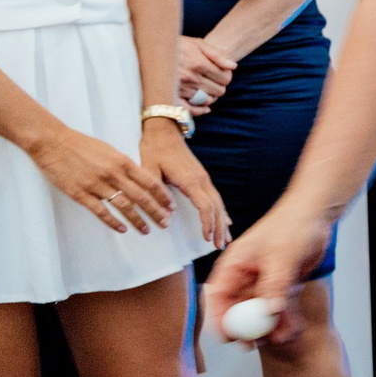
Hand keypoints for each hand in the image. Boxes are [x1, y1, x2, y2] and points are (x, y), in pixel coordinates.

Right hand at [24, 122, 171, 233]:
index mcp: (122, 161)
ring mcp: (96, 184)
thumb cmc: (81, 145)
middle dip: (155, 212)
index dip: (162, 196)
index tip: (170, 206)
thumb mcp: (109, 150)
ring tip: (147, 230)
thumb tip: (138, 179)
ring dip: (137, 220)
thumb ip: (124, 165)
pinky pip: (100, 211)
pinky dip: (113, 222)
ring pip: (123, 206)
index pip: (149, 182)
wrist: (52, 142)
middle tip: (165, 223)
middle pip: (140, 197)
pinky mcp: (79, 193)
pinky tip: (122, 229)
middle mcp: (113, 173)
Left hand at [139, 118, 228, 245]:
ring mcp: (204, 178)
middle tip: (220, 246)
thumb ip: (156, 192)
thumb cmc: (154, 149)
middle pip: (216, 207)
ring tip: (226, 239)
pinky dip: (221, 211)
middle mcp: (201, 179)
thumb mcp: (149, 169)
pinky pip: (215, 197)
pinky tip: (225, 221)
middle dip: (220, 228)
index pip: (205, 206)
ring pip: (219, 203)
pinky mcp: (202, 177)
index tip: (207, 238)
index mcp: (190, 179)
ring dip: (223, 222)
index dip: (207, 223)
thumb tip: (166, 216)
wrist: (164, 130)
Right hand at [178, 37, 236, 111]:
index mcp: (198, 64)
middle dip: (220, 85)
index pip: (225, 78)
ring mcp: (181, 88)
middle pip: (218, 90)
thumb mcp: (198, 43)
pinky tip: (206, 108)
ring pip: (207, 100)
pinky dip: (200, 110)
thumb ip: (217, 54)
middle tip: (216, 79)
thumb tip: (233, 66)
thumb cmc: (179, 45)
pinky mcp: (172, 96)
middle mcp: (190, 78)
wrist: (153, 49)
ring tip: (208, 88)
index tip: (224, 72)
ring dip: (211, 95)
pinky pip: (190, 109)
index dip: (227, 75)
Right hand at [203, 198, 333, 346]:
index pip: (217, 297)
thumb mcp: (281, 255)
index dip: (219, 319)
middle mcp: (244, 276)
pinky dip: (285, 319)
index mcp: (233, 266)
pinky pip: (278, 308)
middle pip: (238, 309)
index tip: (229, 338)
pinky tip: (294, 329)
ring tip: (284, 337)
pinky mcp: (280, 285)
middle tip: (258, 344)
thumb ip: (274, 284)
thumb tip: (268, 310)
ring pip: (260, 312)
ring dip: (270, 327)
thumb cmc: (292, 225)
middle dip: (247, 328)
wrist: (316, 215)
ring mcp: (262, 282)